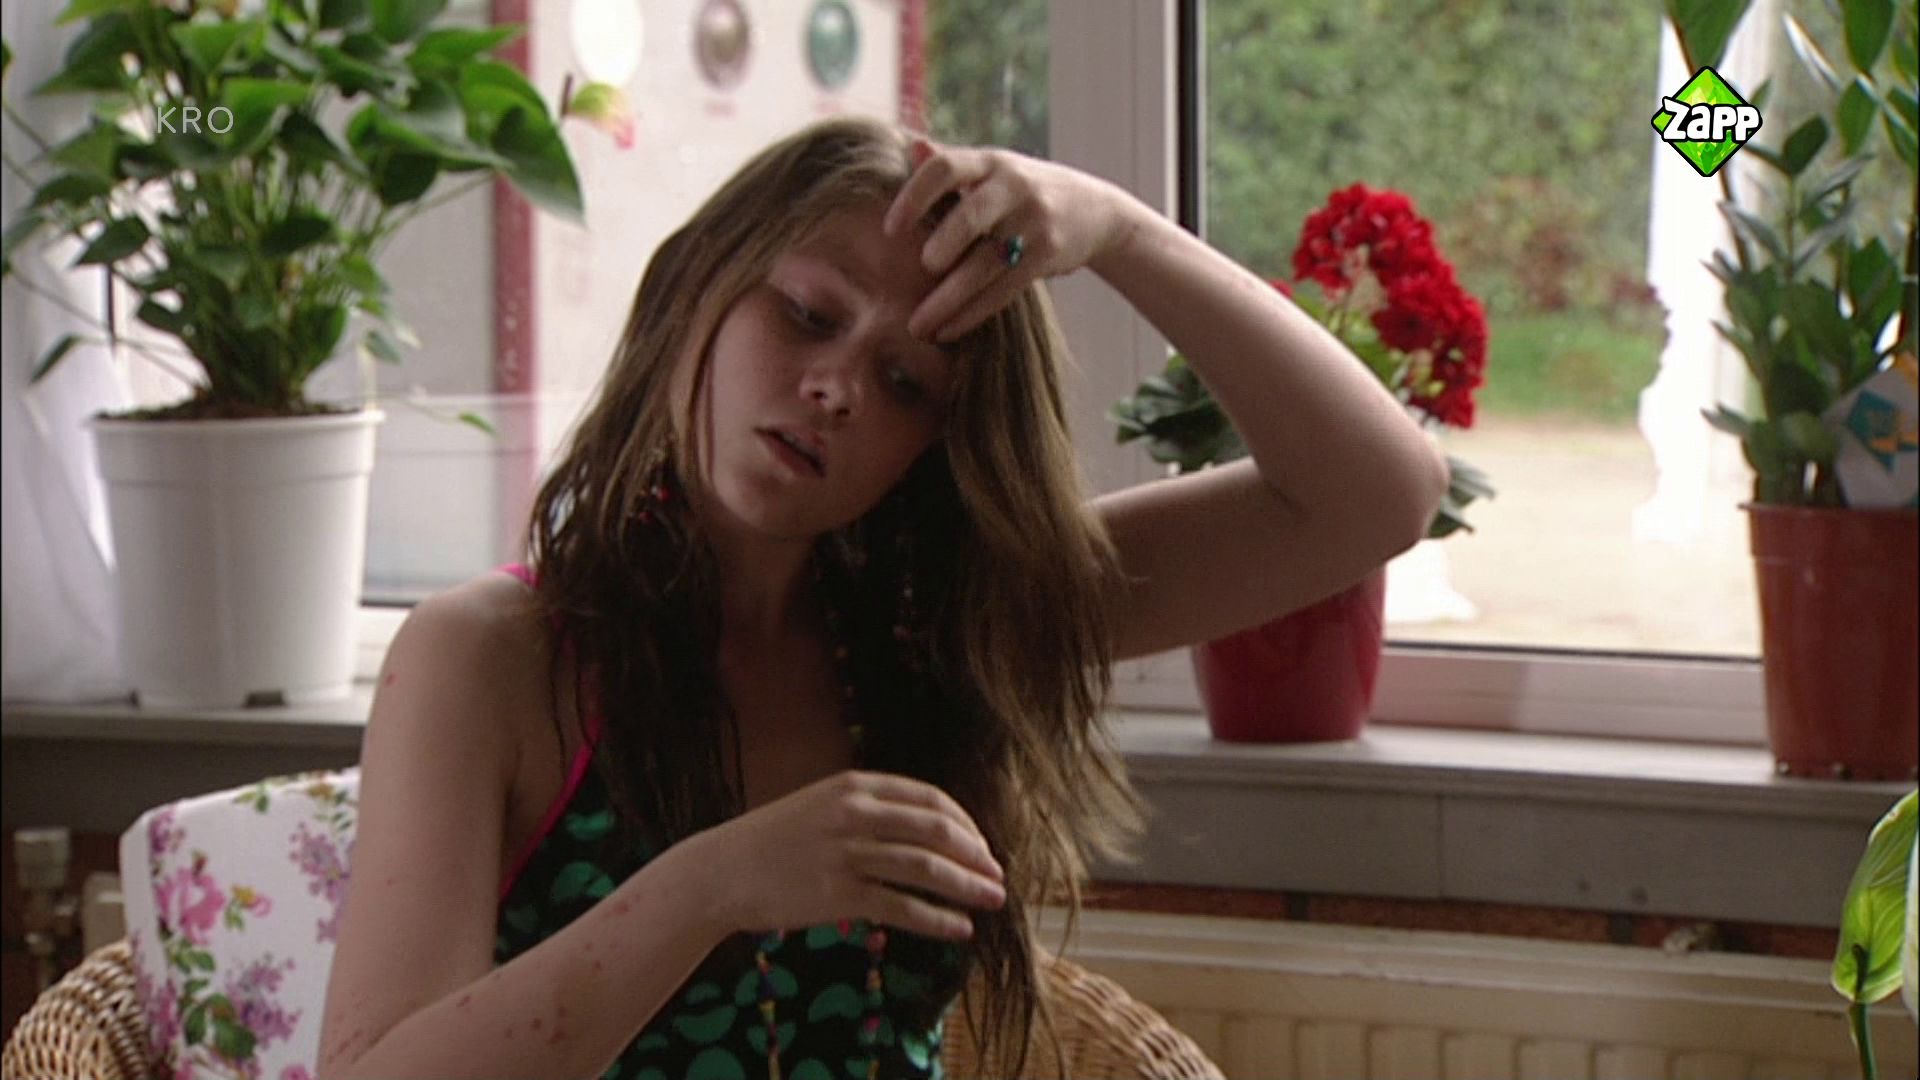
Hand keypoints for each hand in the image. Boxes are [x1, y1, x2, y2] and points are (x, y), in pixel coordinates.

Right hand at [691, 770, 1006, 941]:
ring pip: (926, 869)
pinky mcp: (837, 895)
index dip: (965, 824)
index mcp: (854, 786)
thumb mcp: (821, 804)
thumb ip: (867, 809)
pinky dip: (937, 920)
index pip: (929, 799)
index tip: (982, 846)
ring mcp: (846, 854)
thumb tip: (923, 831)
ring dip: (967, 887)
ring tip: (991, 902)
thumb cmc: (772, 841)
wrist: (720, 871)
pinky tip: (959, 930)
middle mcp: (854, 814)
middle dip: (975, 855)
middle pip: (936, 831)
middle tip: (998, 876)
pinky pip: (902, 907)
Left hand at [883, 136, 1140, 343]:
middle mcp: (1013, 187)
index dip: (915, 196)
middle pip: (971, 215)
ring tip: (917, 326)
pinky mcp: (1047, 256)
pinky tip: (947, 330)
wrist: (1097, 211)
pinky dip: (972, 314)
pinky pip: (1003, 290)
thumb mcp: (996, 169)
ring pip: (985, 265)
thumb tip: (913, 146)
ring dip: (948, 299)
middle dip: (944, 244)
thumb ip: (954, 163)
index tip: (890, 229)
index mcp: (990, 162)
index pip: (946, 168)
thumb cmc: (1025, 191)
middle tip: (920, 269)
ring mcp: (1034, 222)